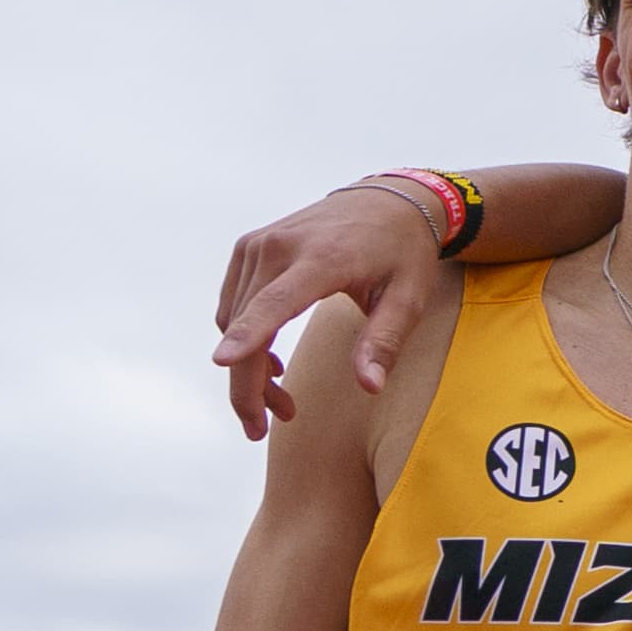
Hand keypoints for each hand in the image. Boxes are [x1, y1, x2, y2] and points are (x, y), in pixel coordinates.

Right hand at [212, 185, 441, 440]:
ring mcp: (257, 245)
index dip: (249, 335)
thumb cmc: (402, 253)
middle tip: (261, 430)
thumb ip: (384, 341)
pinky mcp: (248, 249)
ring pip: (232, 321)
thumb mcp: (409, 298)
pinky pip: (233, 305)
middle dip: (248, 385)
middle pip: (245, 325)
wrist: (388, 200)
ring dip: (248, 368)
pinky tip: (272, 364)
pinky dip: (244, 339)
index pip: (276, 301)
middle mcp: (279, 247)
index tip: (222, 361)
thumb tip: (369, 387)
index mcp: (321, 259)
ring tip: (283, 402)